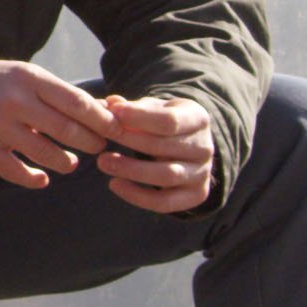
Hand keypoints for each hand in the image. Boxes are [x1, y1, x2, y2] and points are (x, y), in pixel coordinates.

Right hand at [0, 61, 113, 189]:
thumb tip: (105, 111)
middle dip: (91, 143)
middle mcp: (15, 101)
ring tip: (71, 163)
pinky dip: (36, 178)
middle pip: (67, 129)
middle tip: (98, 148)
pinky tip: (43, 178)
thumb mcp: (26, 76)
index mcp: (30, 79)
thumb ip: (60, 94)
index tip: (117, 131)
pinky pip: (18, 172)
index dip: (102, 120)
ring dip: (66, 163)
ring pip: (47, 154)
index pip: (77, 102)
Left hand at [87, 96, 217, 215]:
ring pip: (166, 175)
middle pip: (165, 147)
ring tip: (103, 162)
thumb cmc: (165, 122)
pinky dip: (137, 196)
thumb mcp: (154, 107)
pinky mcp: (195, 195)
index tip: (114, 113)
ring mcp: (202, 173)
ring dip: (131, 170)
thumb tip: (111, 104)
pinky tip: (114, 184)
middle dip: (130, 141)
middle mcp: (205, 147)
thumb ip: (133, 107)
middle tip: (101, 137)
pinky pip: (165, 202)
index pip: (169, 121)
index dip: (140, 117)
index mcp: (198, 119)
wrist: (189, 146)